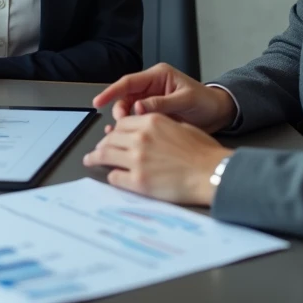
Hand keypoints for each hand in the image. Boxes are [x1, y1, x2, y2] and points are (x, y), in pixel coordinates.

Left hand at [83, 113, 232, 205]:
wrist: (212, 173)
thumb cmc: (203, 152)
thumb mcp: (180, 126)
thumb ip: (158, 125)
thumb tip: (145, 129)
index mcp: (151, 121)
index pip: (122, 124)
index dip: (114, 131)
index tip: (111, 136)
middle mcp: (140, 138)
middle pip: (110, 138)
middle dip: (102, 144)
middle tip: (98, 149)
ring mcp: (136, 160)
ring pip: (105, 155)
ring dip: (95, 157)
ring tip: (90, 160)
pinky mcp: (138, 181)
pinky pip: (115, 177)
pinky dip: (112, 176)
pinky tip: (113, 177)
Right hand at [92, 63, 235, 132]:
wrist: (220, 114)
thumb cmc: (206, 102)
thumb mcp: (185, 100)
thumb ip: (161, 103)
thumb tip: (138, 107)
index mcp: (158, 76)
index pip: (129, 82)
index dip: (112, 91)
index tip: (99, 101)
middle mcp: (152, 87)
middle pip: (126, 96)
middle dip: (119, 109)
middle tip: (119, 123)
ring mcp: (152, 100)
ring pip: (129, 109)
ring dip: (124, 120)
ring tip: (121, 131)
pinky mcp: (155, 113)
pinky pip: (138, 118)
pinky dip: (132, 127)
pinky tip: (127, 135)